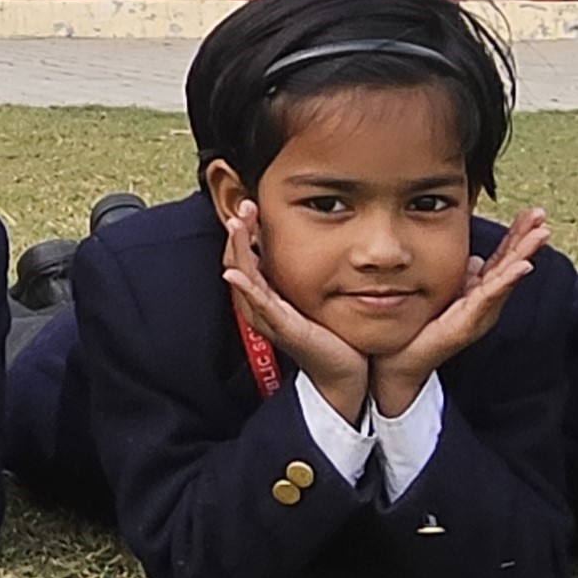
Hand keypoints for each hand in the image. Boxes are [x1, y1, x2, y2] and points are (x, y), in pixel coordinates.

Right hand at [221, 200, 371, 414]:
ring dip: (237, 251)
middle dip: (238, 233)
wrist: (342, 372)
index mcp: (264, 296)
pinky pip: (260, 304)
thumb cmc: (328, 335)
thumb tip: (307, 244)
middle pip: (236, 262)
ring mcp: (268, 317)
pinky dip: (245, 287)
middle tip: (244, 205)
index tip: (250, 206)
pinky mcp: (282, 328)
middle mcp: (259, 306)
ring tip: (235, 225)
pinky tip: (236, 273)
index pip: (242, 258)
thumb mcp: (311, 297)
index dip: (242, 231)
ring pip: (243, 278)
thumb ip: (303, 274)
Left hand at [373, 207, 549, 416]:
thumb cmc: (421, 328)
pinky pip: (489, 297)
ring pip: (507, 278)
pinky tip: (522, 266)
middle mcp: (485, 303)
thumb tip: (476, 260)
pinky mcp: (467, 323)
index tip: (533, 212)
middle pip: (512, 264)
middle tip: (542, 214)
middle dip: (528, 239)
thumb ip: (462, 277)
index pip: (504, 258)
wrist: (401, 362)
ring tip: (541, 234)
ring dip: (525, 255)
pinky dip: (507, 280)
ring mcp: (479, 314)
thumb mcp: (444, 293)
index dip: (518, 235)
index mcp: (480, 292)